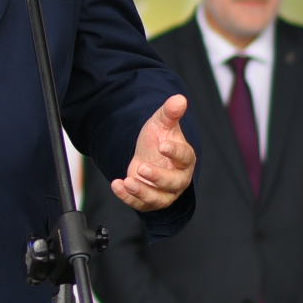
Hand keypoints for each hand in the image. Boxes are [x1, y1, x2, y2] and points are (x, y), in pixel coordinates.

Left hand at [111, 95, 194, 210]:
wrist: (146, 155)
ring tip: (128, 181)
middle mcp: (178, 178)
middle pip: (174, 182)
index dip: (175, 152)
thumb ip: (169, 112)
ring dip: (142, 192)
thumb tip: (179, 99)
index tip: (162, 145)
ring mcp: (164, 192)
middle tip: (142, 168)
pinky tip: (117, 185)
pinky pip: (141, 204)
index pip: (185, 157)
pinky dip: (128, 198)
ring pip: (158, 198)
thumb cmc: (159, 140)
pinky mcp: (149, 200)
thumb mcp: (161, 123)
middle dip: (158, 177)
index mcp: (185, 159)